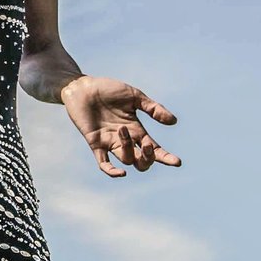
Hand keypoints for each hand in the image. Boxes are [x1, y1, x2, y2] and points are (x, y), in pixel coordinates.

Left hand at [60, 76, 180, 176]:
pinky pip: (103, 163)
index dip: (165, 157)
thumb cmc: (107, 90)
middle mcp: (124, 140)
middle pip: (141, 161)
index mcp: (136, 129)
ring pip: (126, 159)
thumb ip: (153, 108)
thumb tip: (174, 121)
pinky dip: (111, 171)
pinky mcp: (95, 143)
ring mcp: (109, 142)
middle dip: (148, 158)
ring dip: (128, 147)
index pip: (154, 149)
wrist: (83, 87)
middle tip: (147, 144)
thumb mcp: (134, 96)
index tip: (177, 162)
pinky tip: (122, 173)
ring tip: (122, 128)